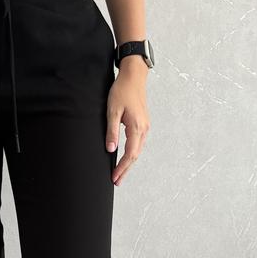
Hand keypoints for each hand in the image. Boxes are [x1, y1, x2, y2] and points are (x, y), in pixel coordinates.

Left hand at [105, 59, 149, 185]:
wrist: (134, 76)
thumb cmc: (122, 91)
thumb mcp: (112, 111)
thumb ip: (112, 131)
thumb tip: (111, 149)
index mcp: (137, 127)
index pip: (130, 154)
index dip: (122, 167)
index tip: (114, 177)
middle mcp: (144, 129)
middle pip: (135, 155)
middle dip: (125, 169)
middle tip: (116, 181)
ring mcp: (145, 126)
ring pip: (138, 150)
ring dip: (129, 163)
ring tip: (120, 173)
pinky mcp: (143, 123)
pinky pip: (138, 143)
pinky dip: (132, 153)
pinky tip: (126, 157)